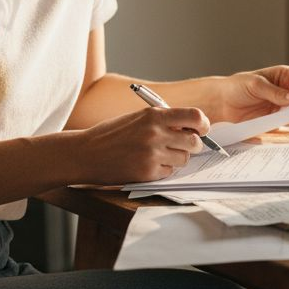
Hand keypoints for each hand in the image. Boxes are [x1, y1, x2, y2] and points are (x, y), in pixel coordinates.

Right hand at [78, 106, 207, 184]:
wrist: (85, 153)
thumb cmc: (112, 134)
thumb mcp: (138, 118)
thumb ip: (163, 120)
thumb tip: (192, 127)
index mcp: (154, 115)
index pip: (195, 116)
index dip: (203, 124)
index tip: (202, 129)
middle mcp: (155, 133)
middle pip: (194, 141)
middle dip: (192, 145)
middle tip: (183, 145)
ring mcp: (152, 154)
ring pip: (184, 159)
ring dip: (177, 159)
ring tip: (159, 155)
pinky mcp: (147, 173)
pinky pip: (169, 173)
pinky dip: (163, 170)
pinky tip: (147, 165)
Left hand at [209, 65, 288, 122]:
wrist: (221, 102)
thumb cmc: (237, 86)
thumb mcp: (256, 85)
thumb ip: (275, 92)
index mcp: (284, 76)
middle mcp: (285, 90)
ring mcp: (281, 105)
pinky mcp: (275, 118)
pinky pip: (286, 122)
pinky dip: (287, 124)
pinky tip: (285, 123)